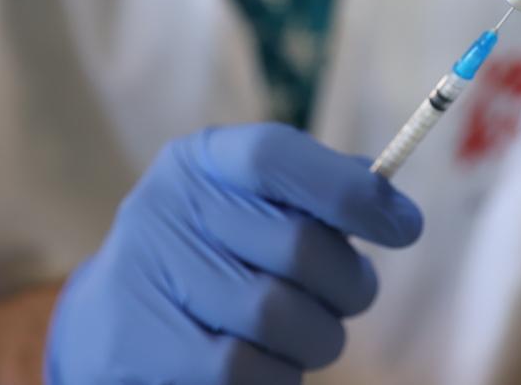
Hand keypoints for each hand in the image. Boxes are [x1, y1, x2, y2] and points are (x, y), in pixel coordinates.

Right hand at [45, 123, 421, 383]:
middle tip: (356, 291)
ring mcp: (146, 278)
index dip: (352, 193)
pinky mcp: (141, 351)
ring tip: (312, 330)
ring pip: (278, 316)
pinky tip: (274, 361)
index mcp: (204, 160)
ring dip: (319, 334)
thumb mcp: (255, 201)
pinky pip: (248, 371)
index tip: (407, 227)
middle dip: (349, 280)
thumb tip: (392, 206)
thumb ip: (320, 190)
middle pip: (297, 245)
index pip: (279, 157)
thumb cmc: (216, 251)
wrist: (114, 320)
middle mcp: (167, 207)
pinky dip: (281, 373)